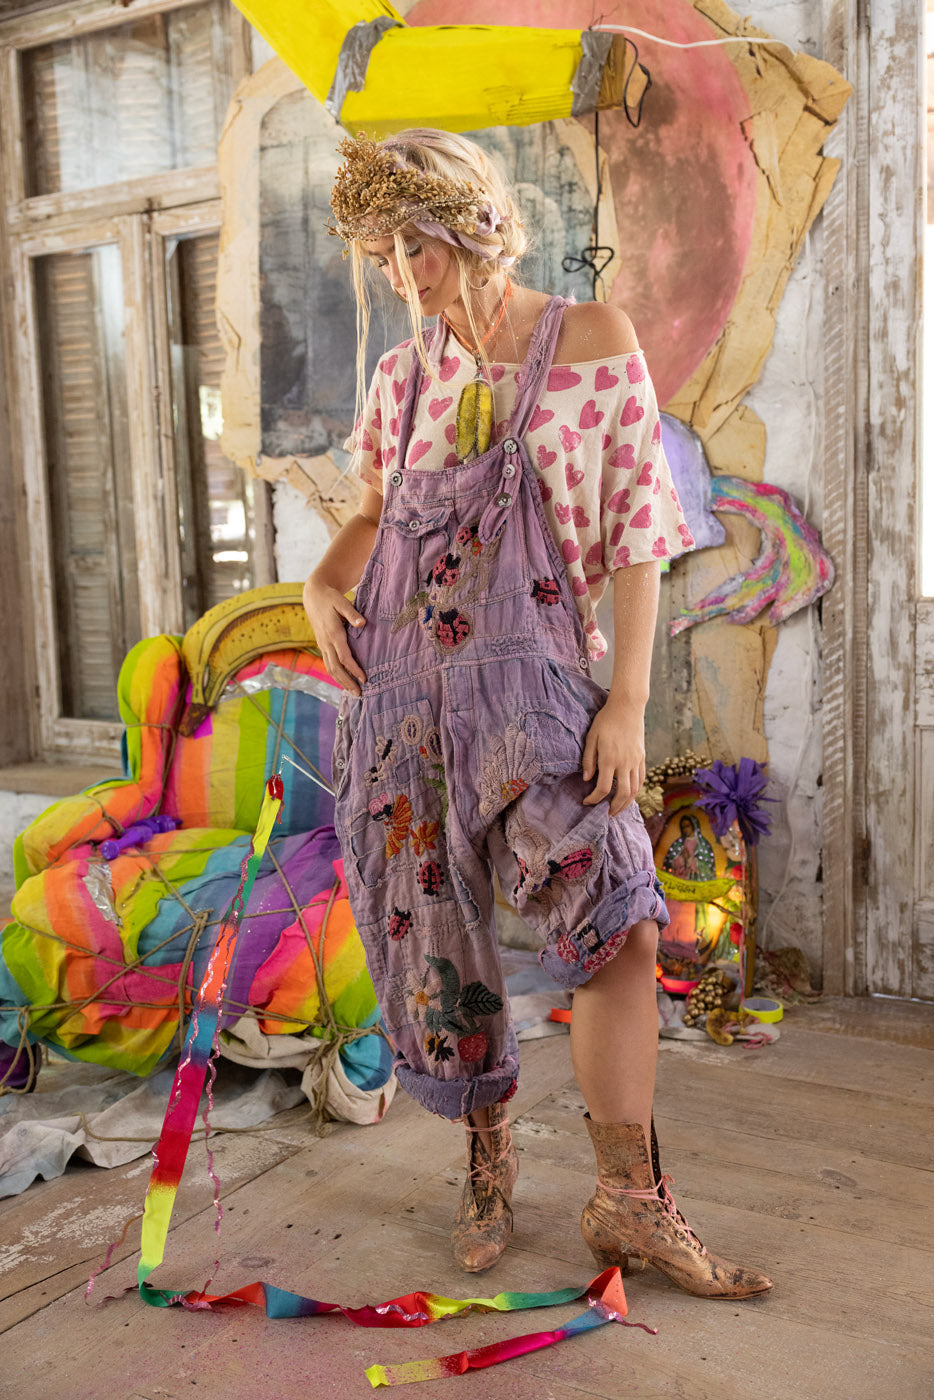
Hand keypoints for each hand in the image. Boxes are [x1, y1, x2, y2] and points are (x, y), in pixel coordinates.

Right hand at [303, 577, 367, 695]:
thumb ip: (352, 613)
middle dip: (347, 682)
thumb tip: (362, 623)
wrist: (313, 595)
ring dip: (341, 682)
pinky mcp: (322, 644)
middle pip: (336, 668)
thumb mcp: (341, 601)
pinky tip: (344, 682)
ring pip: (330, 668)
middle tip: (360, 694)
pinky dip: (336, 675)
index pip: (344, 657)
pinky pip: (328, 663)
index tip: (365, 679)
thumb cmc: (330, 598)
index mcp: (333, 633)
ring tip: (353, 692)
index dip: (354, 669)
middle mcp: (326, 642)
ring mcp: (322, 644)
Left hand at [581, 696, 645, 816]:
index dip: (594, 799)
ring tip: (619, 809)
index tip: (587, 801)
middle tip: (607, 814)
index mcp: (609, 759)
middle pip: (622, 794)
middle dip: (615, 807)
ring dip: (627, 803)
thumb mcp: (591, 737)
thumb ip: (588, 759)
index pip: (603, 788)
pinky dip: (636, 791)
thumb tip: (587, 779)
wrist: (627, 707)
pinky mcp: (642, 757)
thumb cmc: (606, 720)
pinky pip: (641, 779)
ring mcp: (635, 761)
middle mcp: (624, 763)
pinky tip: (629, 795)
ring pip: (635, 790)